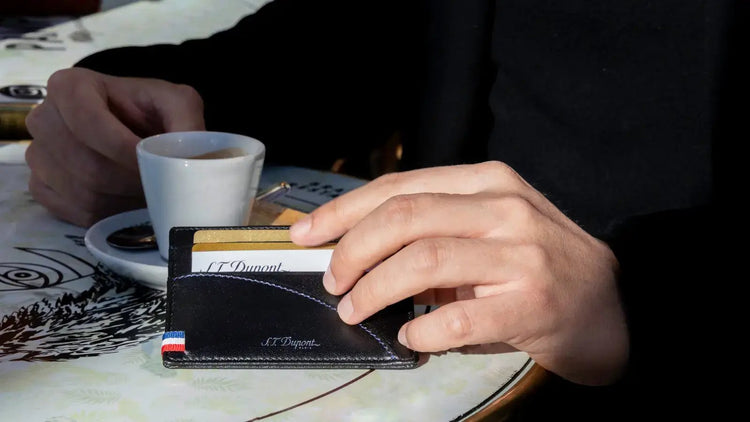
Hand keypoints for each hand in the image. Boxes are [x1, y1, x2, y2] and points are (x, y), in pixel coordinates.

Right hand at [25, 68, 204, 226]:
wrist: (135, 131)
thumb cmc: (152, 113)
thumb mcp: (177, 104)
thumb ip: (185, 122)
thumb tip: (187, 158)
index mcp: (69, 87)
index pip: (87, 122)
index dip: (123, 148)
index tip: (154, 162)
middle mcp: (44, 118)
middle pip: (86, 164)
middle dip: (130, 180)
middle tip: (160, 184)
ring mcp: (38, 155)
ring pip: (82, 192)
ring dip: (124, 200)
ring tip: (149, 191)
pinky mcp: (41, 186)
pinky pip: (74, 211)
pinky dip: (109, 213)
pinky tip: (129, 202)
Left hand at [290, 161, 627, 384]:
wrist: (612, 307)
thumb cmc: (537, 267)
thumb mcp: (488, 231)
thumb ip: (434, 231)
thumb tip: (356, 253)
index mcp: (487, 182)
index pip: (400, 187)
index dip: (344, 211)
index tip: (307, 234)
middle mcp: (505, 207)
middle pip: (404, 217)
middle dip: (352, 250)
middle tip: (333, 281)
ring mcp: (521, 253)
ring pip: (422, 260)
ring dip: (375, 289)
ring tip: (356, 310)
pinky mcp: (532, 302)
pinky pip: (457, 317)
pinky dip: (421, 329)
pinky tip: (410, 335)